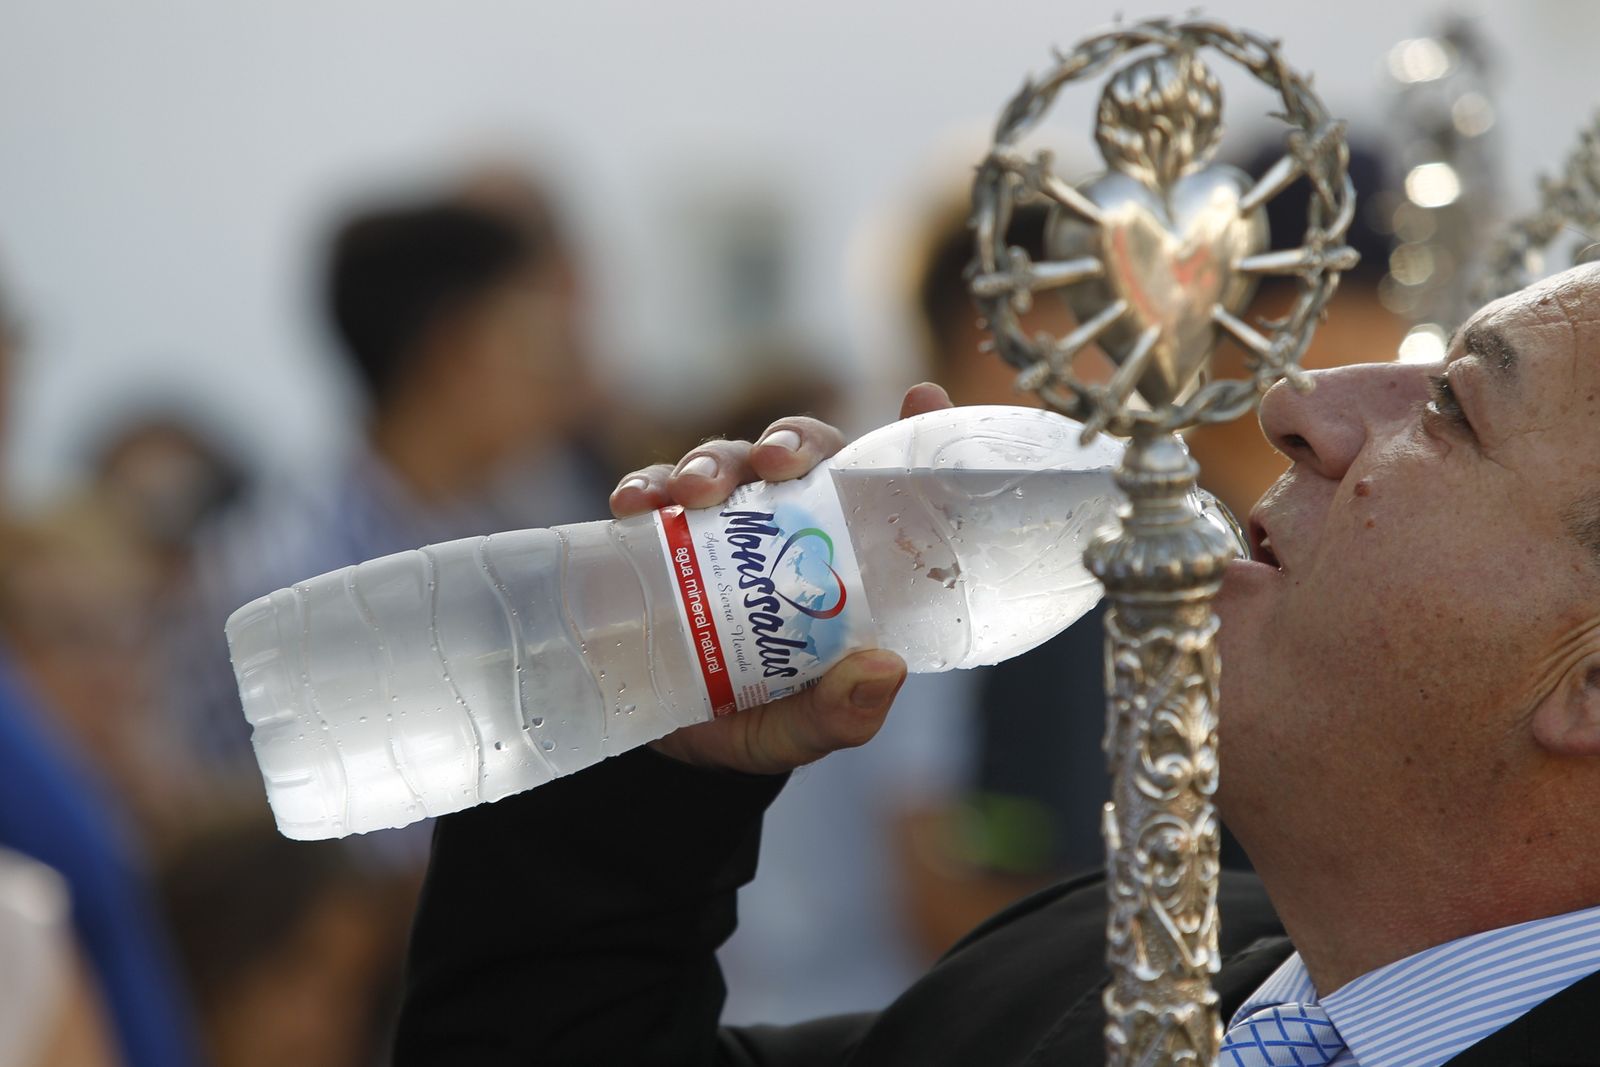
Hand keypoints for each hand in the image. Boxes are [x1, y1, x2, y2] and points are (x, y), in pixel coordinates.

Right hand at [609, 382, 954, 774]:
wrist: (672, 745)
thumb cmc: (761, 721)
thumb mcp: (804, 729)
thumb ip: (844, 712)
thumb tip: (883, 668)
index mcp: (843, 556)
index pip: (882, 483)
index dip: (909, 433)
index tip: (921, 396)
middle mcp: (787, 523)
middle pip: (799, 453)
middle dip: (787, 441)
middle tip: (774, 462)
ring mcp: (722, 523)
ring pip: (726, 461)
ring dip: (710, 463)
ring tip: (691, 493)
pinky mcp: (660, 534)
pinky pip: (652, 494)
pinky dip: (644, 488)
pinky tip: (633, 504)